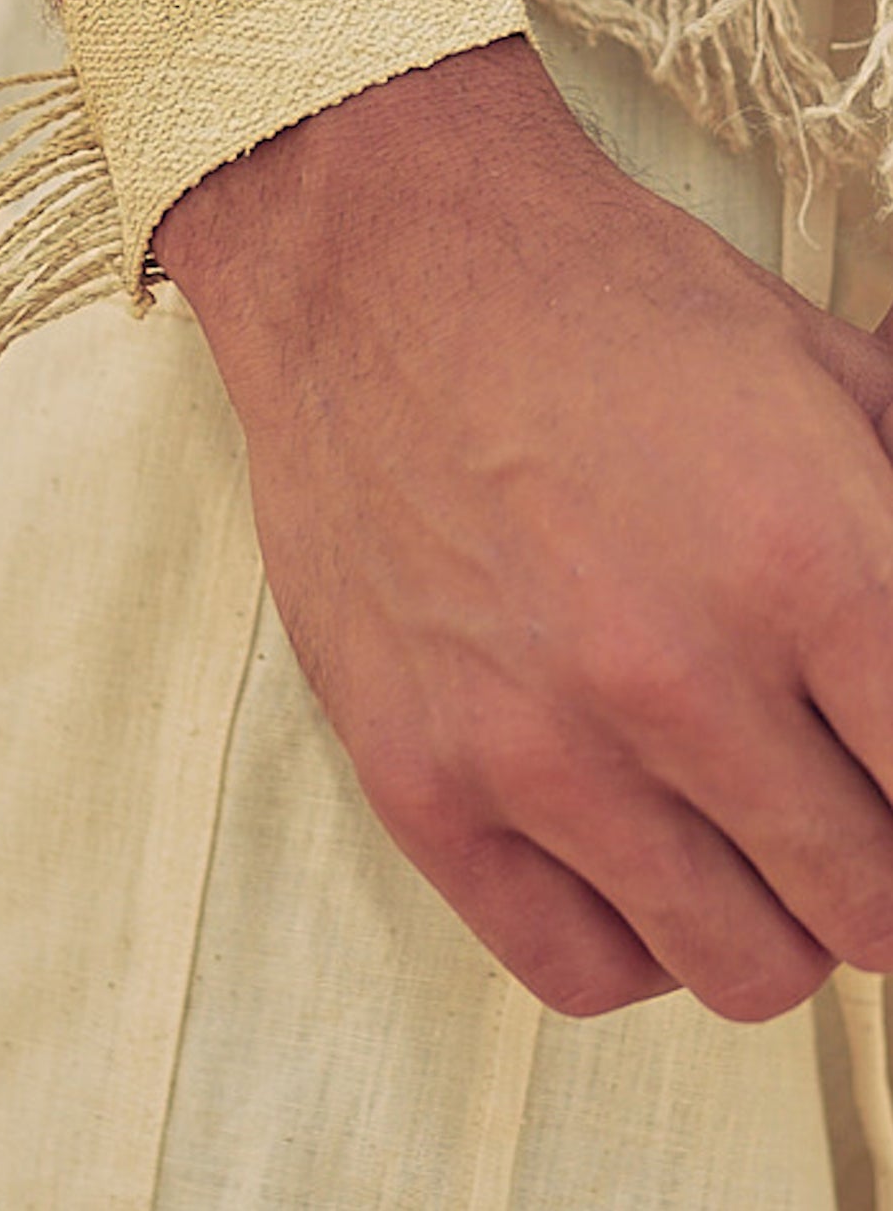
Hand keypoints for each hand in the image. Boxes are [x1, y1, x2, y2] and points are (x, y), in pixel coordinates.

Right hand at [157, 34, 892, 1021]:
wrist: (381, 254)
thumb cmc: (601, 302)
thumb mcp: (825, 371)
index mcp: (808, 559)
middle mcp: (677, 670)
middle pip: (869, 907)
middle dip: (872, 851)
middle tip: (835, 782)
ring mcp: (538, 740)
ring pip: (745, 965)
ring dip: (767, 905)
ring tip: (734, 812)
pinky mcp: (421, 777)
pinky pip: (582, 970)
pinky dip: (635, 933)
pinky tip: (632, 840)